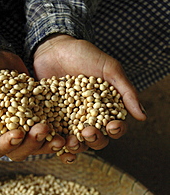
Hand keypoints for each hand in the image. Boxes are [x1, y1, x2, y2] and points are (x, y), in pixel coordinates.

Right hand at [0, 49, 65, 160]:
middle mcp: (8, 136)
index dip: (8, 144)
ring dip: (49, 144)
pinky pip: (52, 132)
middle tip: (43, 129)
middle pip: (21, 150)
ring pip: (38, 145)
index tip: (18, 133)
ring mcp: (26, 129)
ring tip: (61, 138)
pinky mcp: (41, 119)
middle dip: (33, 143)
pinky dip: (61, 134)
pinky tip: (70, 134)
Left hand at [33, 35, 145, 163]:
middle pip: (97, 140)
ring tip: (71, 142)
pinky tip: (56, 144)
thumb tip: (142, 117)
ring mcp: (70, 122)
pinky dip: (57, 144)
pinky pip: (56, 137)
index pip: (115, 127)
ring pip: (77, 142)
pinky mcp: (52, 121)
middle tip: (88, 132)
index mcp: (106, 110)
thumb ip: (126, 91)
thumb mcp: (109, 69)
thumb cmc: (84, 55)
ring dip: (77, 146)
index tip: (112, 125)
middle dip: (95, 139)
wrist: (53, 48)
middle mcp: (89, 119)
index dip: (115, 130)